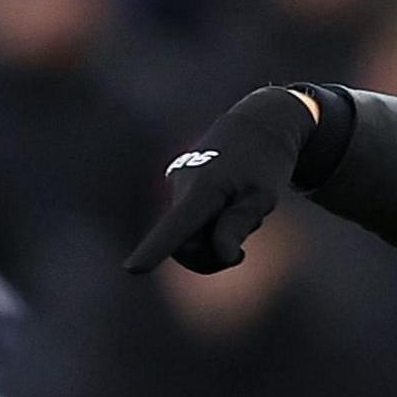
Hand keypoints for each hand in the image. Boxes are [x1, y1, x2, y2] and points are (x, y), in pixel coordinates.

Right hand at [124, 87, 318, 274]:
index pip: (177, 227)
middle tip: (241, 255)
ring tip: (238, 223)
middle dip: (209, 258)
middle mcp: (181, 186)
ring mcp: (177, 188)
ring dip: (211, 245)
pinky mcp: (179, 192)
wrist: (256, 127)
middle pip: (184, 246)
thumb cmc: (264, 164)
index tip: (133, 269)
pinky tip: (227, 214)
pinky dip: (208, 233)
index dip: (154, 250)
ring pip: (186, 240)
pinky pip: (188, 228)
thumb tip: (220, 255)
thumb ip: (238, 226)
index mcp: (204, 187)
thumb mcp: (263, 197)